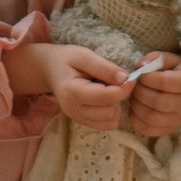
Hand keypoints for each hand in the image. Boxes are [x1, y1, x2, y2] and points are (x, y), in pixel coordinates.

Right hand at [7, 43, 134, 131]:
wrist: (49, 70)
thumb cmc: (66, 59)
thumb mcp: (84, 55)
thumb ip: (104, 67)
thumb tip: (125, 78)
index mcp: (72, 93)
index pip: (107, 97)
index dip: (124, 88)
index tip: (130, 78)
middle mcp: (73, 111)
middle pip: (110, 111)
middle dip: (118, 96)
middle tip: (113, 81)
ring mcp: (77, 119)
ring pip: (110, 121)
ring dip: (116, 106)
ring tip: (107, 89)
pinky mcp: (82, 122)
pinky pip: (106, 125)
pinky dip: (111, 113)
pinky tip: (105, 99)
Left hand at [125, 52, 180, 137]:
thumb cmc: (172, 71)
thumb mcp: (167, 59)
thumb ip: (154, 58)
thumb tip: (140, 66)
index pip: (164, 82)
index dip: (146, 78)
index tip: (140, 74)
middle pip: (157, 102)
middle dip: (139, 92)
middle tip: (134, 86)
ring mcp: (178, 119)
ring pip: (151, 117)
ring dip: (136, 106)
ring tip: (134, 96)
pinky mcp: (168, 129)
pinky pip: (148, 130)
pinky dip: (136, 119)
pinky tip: (135, 108)